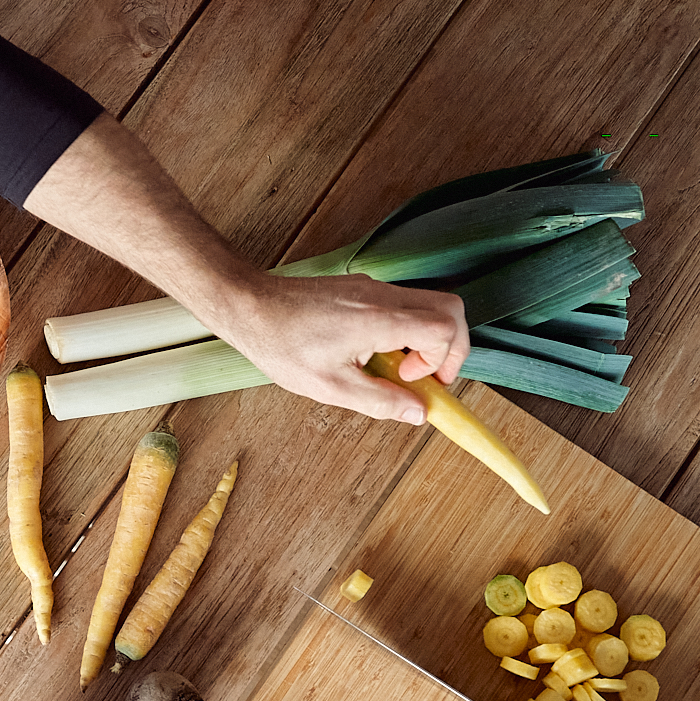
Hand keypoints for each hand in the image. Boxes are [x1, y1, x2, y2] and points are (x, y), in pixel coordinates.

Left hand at [218, 268, 467, 423]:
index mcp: (379, 319)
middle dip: (449, 347)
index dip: (443, 360)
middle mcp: (382, 295)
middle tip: (423, 376)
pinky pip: (402, 305)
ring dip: (424, 340)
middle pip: (449, 309)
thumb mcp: (331, 387)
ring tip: (390, 367)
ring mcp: (374, 287)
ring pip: (427, 305)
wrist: (250, 307)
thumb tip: (417, 413)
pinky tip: (370, 353)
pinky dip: (403, 330)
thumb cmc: (282, 345)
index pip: (446, 327)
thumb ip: (380, 401)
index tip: (415, 381)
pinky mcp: (363, 287)